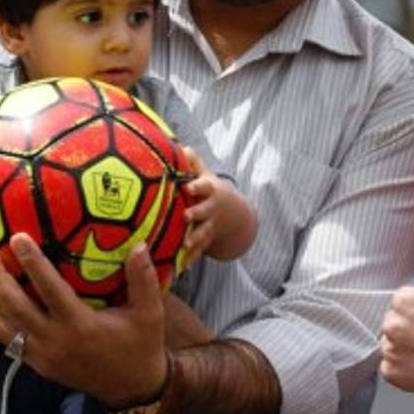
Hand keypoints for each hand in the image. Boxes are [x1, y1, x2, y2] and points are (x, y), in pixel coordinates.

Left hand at [0, 235, 167, 408]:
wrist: (131, 388)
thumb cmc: (141, 345)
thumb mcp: (150, 313)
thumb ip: (143, 279)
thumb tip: (139, 245)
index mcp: (80, 326)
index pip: (50, 289)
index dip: (33, 263)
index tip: (18, 237)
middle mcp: (55, 341)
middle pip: (16, 307)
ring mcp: (42, 356)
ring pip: (1, 329)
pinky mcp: (37, 365)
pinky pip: (6, 342)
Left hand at [180, 146, 256, 262]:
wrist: (233, 215)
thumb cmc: (209, 190)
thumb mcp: (205, 175)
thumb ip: (193, 162)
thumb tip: (179, 146)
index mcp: (209, 191)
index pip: (204, 187)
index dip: (197, 186)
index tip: (188, 187)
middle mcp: (210, 210)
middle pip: (204, 211)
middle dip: (196, 214)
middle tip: (186, 216)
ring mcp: (209, 226)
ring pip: (202, 233)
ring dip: (195, 239)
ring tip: (186, 245)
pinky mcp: (205, 241)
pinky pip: (198, 251)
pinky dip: (190, 259)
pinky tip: (181, 266)